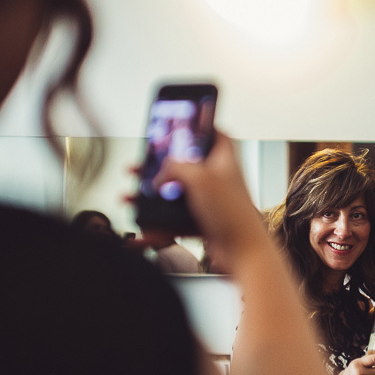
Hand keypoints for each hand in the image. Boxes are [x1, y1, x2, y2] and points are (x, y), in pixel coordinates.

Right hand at [153, 132, 261, 263]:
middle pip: (186, 164)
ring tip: (130, 196)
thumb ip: (175, 166)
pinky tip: (144, 226)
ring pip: (176, 194)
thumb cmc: (233, 214)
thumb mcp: (200, 177)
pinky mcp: (203, 223)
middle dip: (161, 164)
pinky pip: (174, 220)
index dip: (200, 125)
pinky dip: (158, 223)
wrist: (243, 254)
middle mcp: (218, 179)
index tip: (183, 120)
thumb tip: (160, 174)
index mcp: (224, 160)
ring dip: (152, 196)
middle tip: (142, 162)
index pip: (215, 134)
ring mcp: (210, 202)